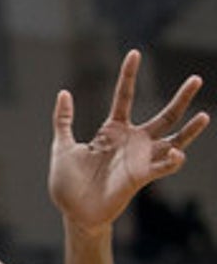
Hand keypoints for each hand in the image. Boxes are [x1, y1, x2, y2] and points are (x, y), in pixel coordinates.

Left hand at [49, 50, 208, 233]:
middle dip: (181, 98)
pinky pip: (163, 167)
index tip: (134, 53)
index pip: (123, 96)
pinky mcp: (141, 177)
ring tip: (204, 115)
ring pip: (174, 140)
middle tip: (197, 78)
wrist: (72, 211)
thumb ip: (63, 120)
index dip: (128, 76)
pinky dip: (172, 160)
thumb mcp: (61, 146)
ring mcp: (140, 159)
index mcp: (112, 131)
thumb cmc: (67, 182)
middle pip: (164, 115)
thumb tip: (64, 92)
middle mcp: (132, 142)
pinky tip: (177, 153)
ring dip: (190, 130)